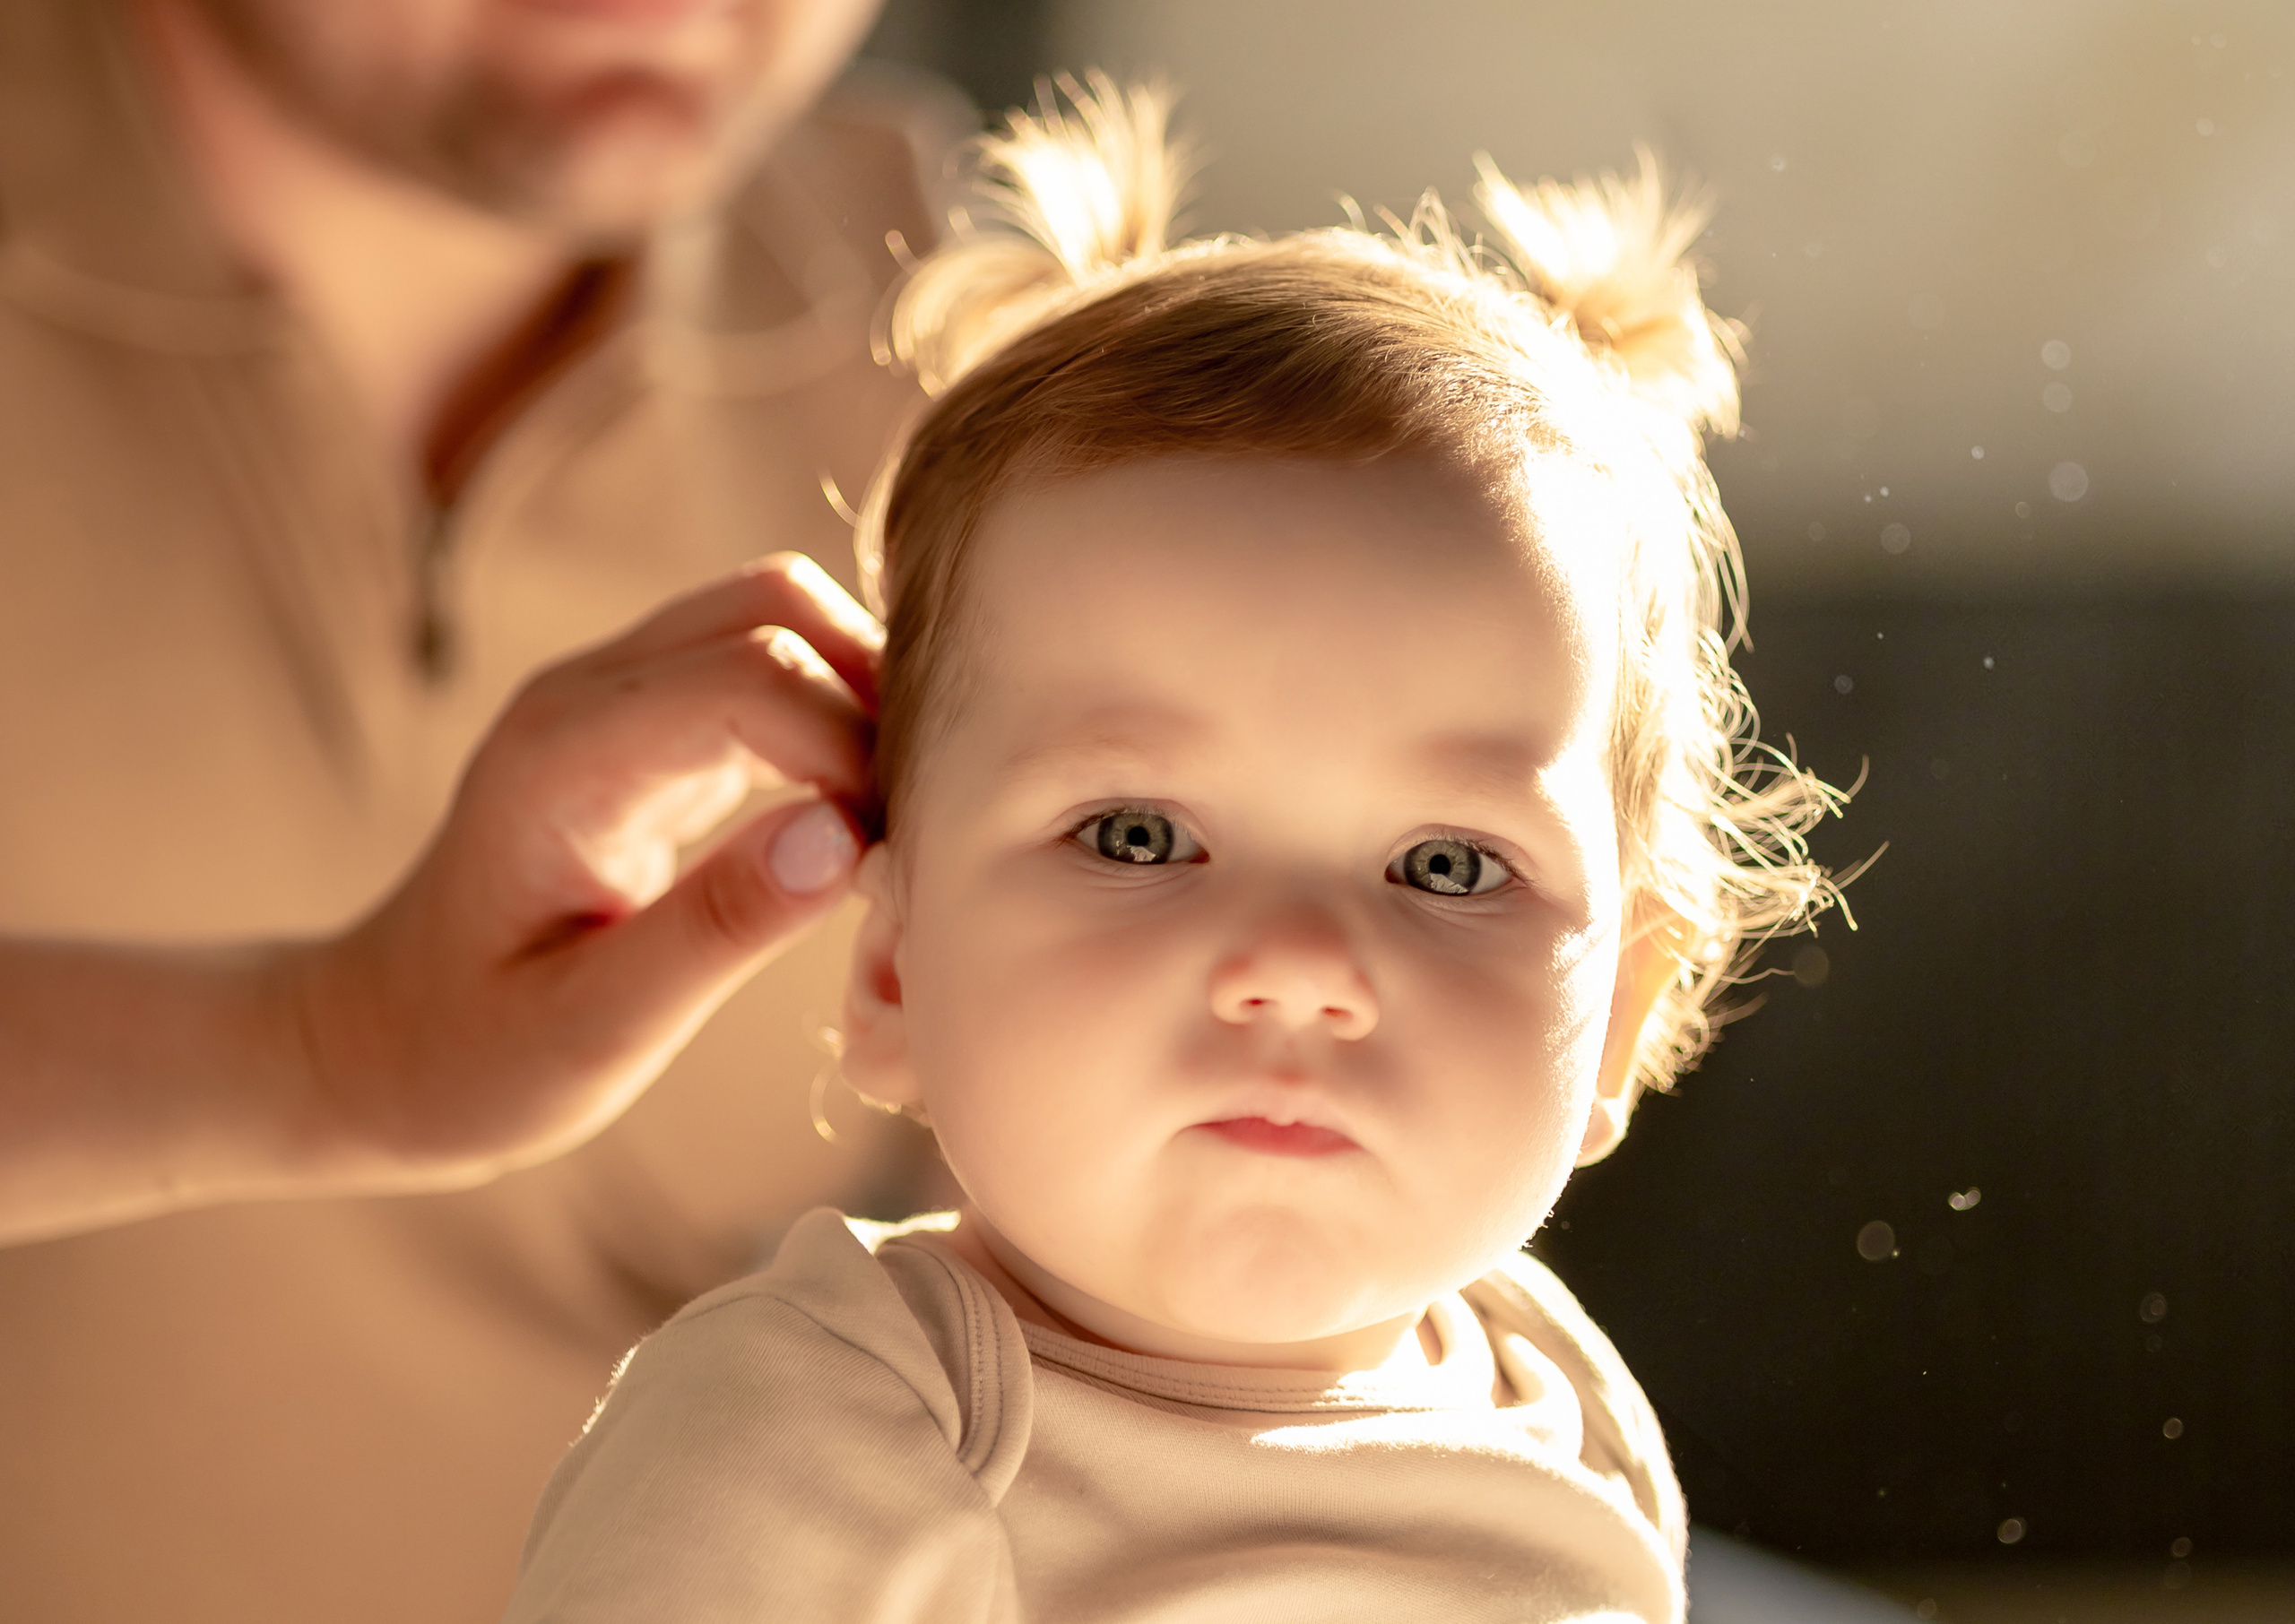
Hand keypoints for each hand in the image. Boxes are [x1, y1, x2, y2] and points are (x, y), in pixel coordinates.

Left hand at [285, 553, 879, 1186]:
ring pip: (784, 622)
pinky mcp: (650, 727)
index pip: (754, 677)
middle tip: (918, 822)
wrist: (375, 1050)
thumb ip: (719, 931)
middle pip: (779, 607)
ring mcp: (618, 699)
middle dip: (874, 696)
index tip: (897, 856)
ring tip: (897, 822)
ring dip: (863, 700)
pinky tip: (860, 819)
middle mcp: (590, 694)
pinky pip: (770, 672)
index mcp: (566, 755)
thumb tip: (850, 838)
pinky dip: (837, 723)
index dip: (852, 748)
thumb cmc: (470, 1060)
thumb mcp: (594, 1031)